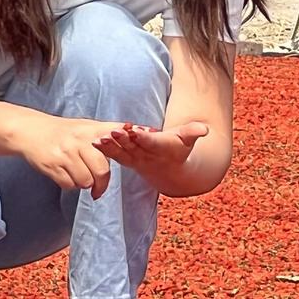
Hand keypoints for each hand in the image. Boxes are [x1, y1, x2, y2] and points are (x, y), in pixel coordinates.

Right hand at [17, 116, 126, 199]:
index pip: (115, 138)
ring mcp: (65, 153)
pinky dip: (69, 183)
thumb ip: (108, 131)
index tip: (133, 151)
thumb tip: (133, 132)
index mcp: (91, 130)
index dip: (125, 146)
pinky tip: (66, 173)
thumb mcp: (86, 126)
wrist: (31, 130)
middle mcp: (79, 141)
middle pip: (101, 171)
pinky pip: (69, 184)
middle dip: (101, 183)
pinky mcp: (52, 165)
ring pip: (85, 181)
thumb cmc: (62, 132)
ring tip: (78, 174)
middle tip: (98, 187)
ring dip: (83, 183)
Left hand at [93, 123, 208, 185]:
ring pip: (122, 153)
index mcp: (162, 148)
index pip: (152, 143)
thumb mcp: (188, 139)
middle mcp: (147, 155)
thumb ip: (193, 132)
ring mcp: (136, 159)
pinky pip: (115, 156)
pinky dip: (105, 150)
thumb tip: (204, 129)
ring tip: (98, 140)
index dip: (143, 138)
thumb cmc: (179, 147)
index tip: (135, 131)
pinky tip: (93, 142)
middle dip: (123, 141)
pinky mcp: (126, 160)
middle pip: (134, 148)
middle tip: (112, 133)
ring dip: (110, 147)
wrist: (170, 170)